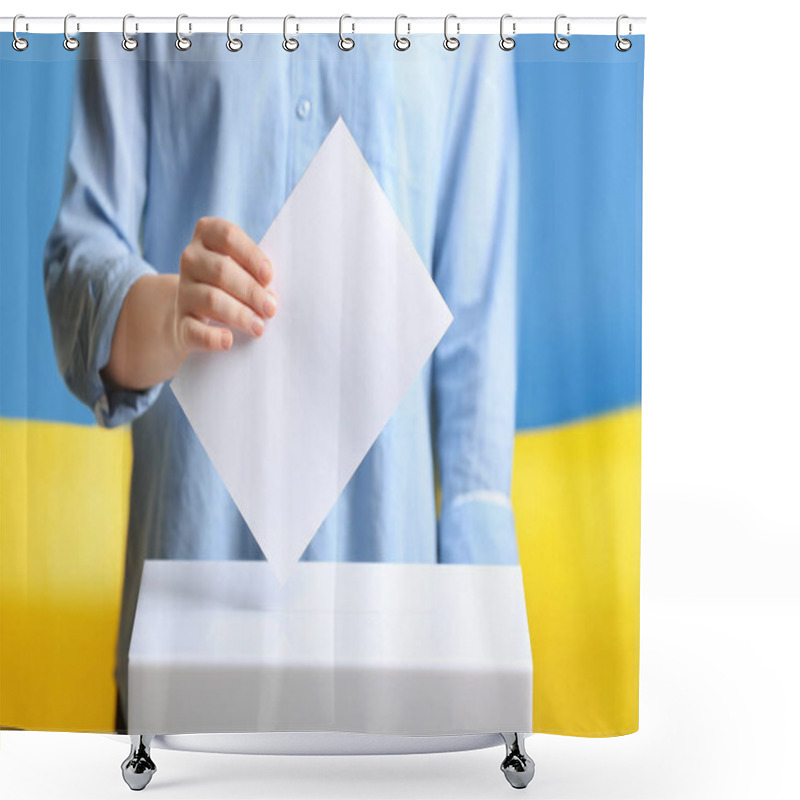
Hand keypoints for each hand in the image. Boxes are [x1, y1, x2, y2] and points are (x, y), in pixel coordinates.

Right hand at [173, 217, 275, 353]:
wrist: (194, 317)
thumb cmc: (230, 286)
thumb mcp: (241, 270)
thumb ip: (256, 274)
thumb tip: (271, 296)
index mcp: (207, 236)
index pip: (228, 236)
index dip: (251, 255)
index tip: (268, 277)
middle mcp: (191, 259)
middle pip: (222, 270)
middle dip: (251, 291)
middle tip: (270, 308)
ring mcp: (183, 291)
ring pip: (211, 299)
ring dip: (240, 314)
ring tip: (259, 327)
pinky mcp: (181, 322)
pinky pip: (195, 330)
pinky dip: (212, 337)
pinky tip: (228, 340)